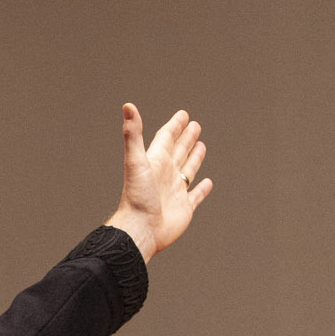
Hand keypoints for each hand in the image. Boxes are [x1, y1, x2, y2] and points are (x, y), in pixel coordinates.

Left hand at [107, 105, 211, 261]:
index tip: (183, 115)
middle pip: (178, 151)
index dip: (174, 126)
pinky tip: (207, 183)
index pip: (166, 139)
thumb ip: (132, 133)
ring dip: (194, 158)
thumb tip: (127, 106)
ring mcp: (175, 192)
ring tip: (201, 146)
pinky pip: (196, 196)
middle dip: (186, 138)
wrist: (140, 230)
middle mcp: (165, 175)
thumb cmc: (136, 197)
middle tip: (194, 125)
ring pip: (188, 170)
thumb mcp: (136, 160)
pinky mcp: (184, 209)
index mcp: (156, 162)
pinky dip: (202, 189)